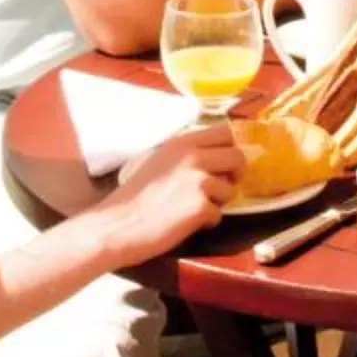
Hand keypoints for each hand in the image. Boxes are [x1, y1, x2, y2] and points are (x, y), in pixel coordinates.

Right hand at [96, 124, 242, 259]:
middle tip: (221, 188)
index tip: (225, 163)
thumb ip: (185, 154)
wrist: (118, 224)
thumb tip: (215, 157)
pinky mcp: (200, 206)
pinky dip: (206, 222)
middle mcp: (193, 156)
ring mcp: (198, 180)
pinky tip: (185, 223)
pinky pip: (218, 215)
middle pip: (237, 156)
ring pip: (230, 189)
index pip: (225, 132)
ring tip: (192, 209)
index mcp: (182, 142)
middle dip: (234, 174)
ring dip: (217, 202)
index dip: (230, 148)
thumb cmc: (134, 197)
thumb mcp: (159, 160)